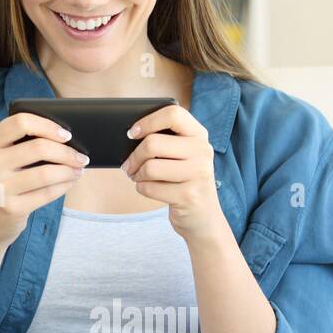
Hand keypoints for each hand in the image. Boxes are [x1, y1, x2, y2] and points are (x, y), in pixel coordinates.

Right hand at [0, 112, 88, 249]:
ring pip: (46, 173)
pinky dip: (64, 186)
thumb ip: (21, 144)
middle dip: (67, 152)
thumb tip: (65, 137)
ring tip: (78, 170)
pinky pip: (47, 193)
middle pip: (38, 148)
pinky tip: (69, 182)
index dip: (47, 125)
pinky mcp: (11, 208)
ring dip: (69, 170)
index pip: (20, 122)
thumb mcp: (0, 159)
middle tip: (81, 157)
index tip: (66, 135)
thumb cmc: (2, 182)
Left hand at [120, 104, 225, 242]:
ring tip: (138, 177)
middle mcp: (202, 151)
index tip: (132, 133)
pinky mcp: (189, 196)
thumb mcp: (182, 156)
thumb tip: (130, 134)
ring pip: (149, 167)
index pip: (173, 114)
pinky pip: (150, 187)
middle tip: (128, 165)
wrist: (203, 217)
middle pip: (153, 143)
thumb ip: (165, 141)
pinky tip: (149, 189)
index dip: (148, 121)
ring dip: (137, 174)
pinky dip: (142, 189)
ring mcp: (198, 174)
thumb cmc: (183, 180)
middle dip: (133, 157)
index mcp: (199, 135)